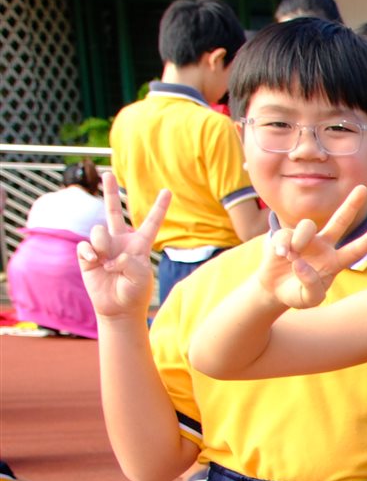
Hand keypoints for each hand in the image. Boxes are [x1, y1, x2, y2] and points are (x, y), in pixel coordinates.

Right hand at [77, 171, 167, 322]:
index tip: (167, 191)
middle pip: (113, 211)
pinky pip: (84, 245)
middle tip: (107, 173)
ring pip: (98, 230)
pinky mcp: (88, 254)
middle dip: (109, 192)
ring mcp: (103, 246)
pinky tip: (96, 264)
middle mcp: (120, 241)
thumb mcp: (141, 278)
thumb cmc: (134, 293)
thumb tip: (112, 253)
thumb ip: (132, 262)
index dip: (159, 207)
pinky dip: (90, 254)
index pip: (150, 223)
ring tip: (107, 262)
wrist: (117, 308)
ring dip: (102, 245)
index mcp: (139, 245)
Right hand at [257, 185, 366, 308]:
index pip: (354, 251)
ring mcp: (306, 239)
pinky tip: (281, 255)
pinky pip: (286, 234)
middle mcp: (324, 246)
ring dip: (300, 239)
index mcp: (335, 262)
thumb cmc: (297, 294)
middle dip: (350, 204)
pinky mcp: (287, 235)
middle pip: (340, 221)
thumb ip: (311, 285)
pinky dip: (283, 245)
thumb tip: (301, 263)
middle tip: (362, 188)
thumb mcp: (309, 299)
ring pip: (307, 226)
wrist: (275, 290)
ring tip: (290, 256)